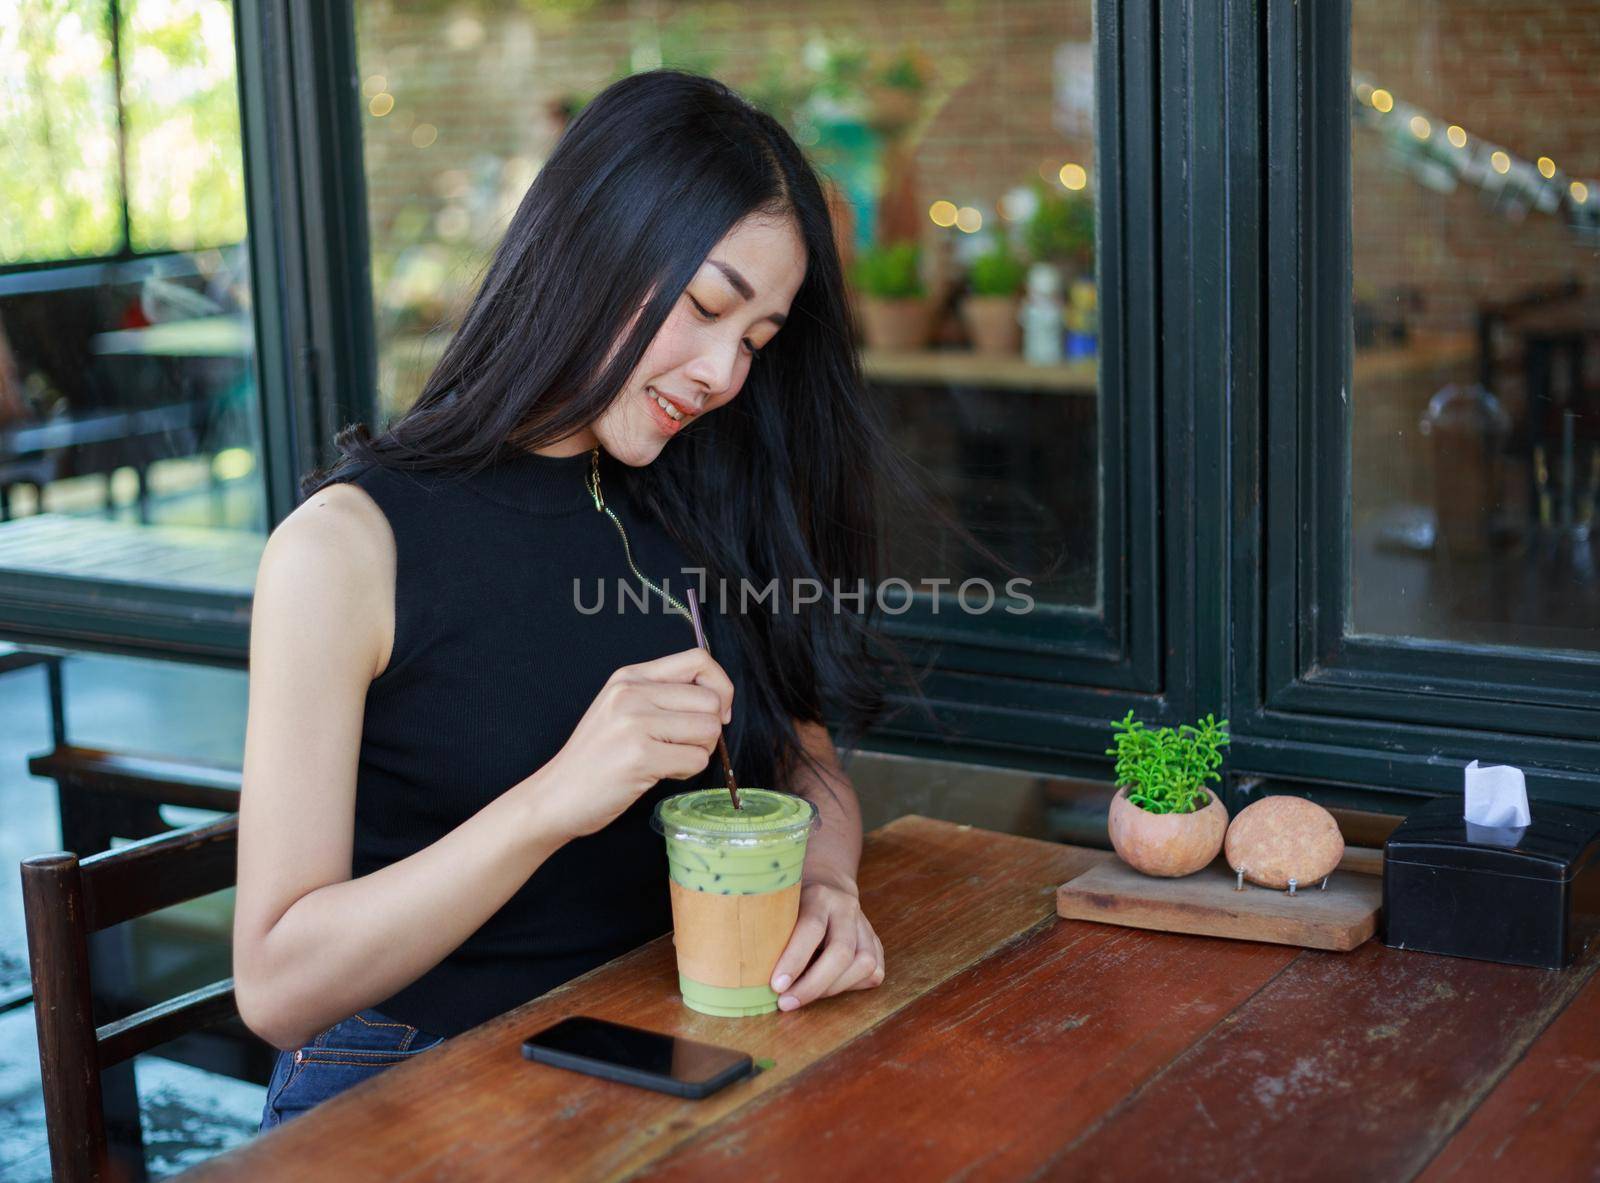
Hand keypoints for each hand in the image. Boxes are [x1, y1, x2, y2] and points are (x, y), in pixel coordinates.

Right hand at [533, 648, 733, 840]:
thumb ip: (662, 697)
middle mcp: (632, 693)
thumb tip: (719, 702)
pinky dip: (686, 772)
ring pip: (709, 731)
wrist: (556, 795)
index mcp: (630, 676)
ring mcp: (635, 723)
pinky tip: (659, 773)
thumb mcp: (622, 710)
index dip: (720, 687)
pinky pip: (696, 760)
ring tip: (669, 759)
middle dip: (710, 730)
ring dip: (699, 752)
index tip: (716, 712)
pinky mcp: (640, 756)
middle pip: (711, 701)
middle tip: (685, 746)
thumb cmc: (595, 759)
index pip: (698, 660)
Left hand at [768, 872, 884, 1010]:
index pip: (811, 928)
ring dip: (833, 988)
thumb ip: (773, 931)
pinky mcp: (875, 942)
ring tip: (806, 996)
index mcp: (819, 895)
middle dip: (813, 985)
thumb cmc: (794, 902)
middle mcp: (846, 908)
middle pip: (841, 952)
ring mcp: (865, 925)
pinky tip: (829, 988)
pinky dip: (852, 986)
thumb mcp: (781, 905)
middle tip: (787, 1003)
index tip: (776, 986)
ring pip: (863, 964)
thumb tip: (752, 975)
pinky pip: (873, 972)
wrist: (829, 883)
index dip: (794, 960)